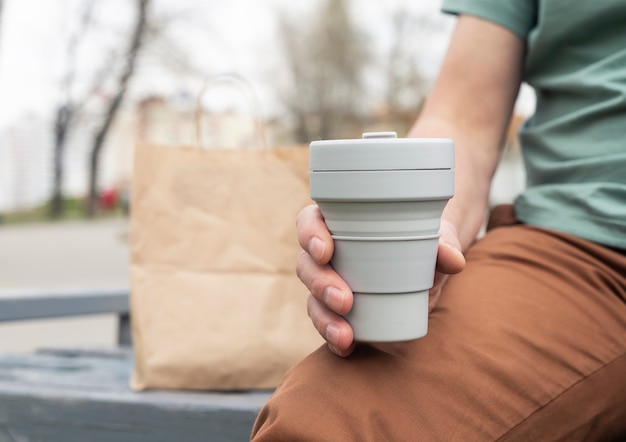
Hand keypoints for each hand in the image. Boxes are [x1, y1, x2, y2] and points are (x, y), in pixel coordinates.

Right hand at [296, 205, 464, 356]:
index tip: (325, 252)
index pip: (310, 221)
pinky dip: (333, 337)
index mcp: (339, 223)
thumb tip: (452, 259)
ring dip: (324, 318)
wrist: (428, 267)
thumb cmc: (424, 241)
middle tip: (345, 300)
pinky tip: (345, 348)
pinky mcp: (338, 310)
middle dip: (320, 284)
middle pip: (307, 265)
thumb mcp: (435, 239)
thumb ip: (445, 245)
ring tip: (345, 334)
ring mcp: (330, 283)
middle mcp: (328, 253)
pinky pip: (327, 324)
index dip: (310, 235)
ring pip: (312, 298)